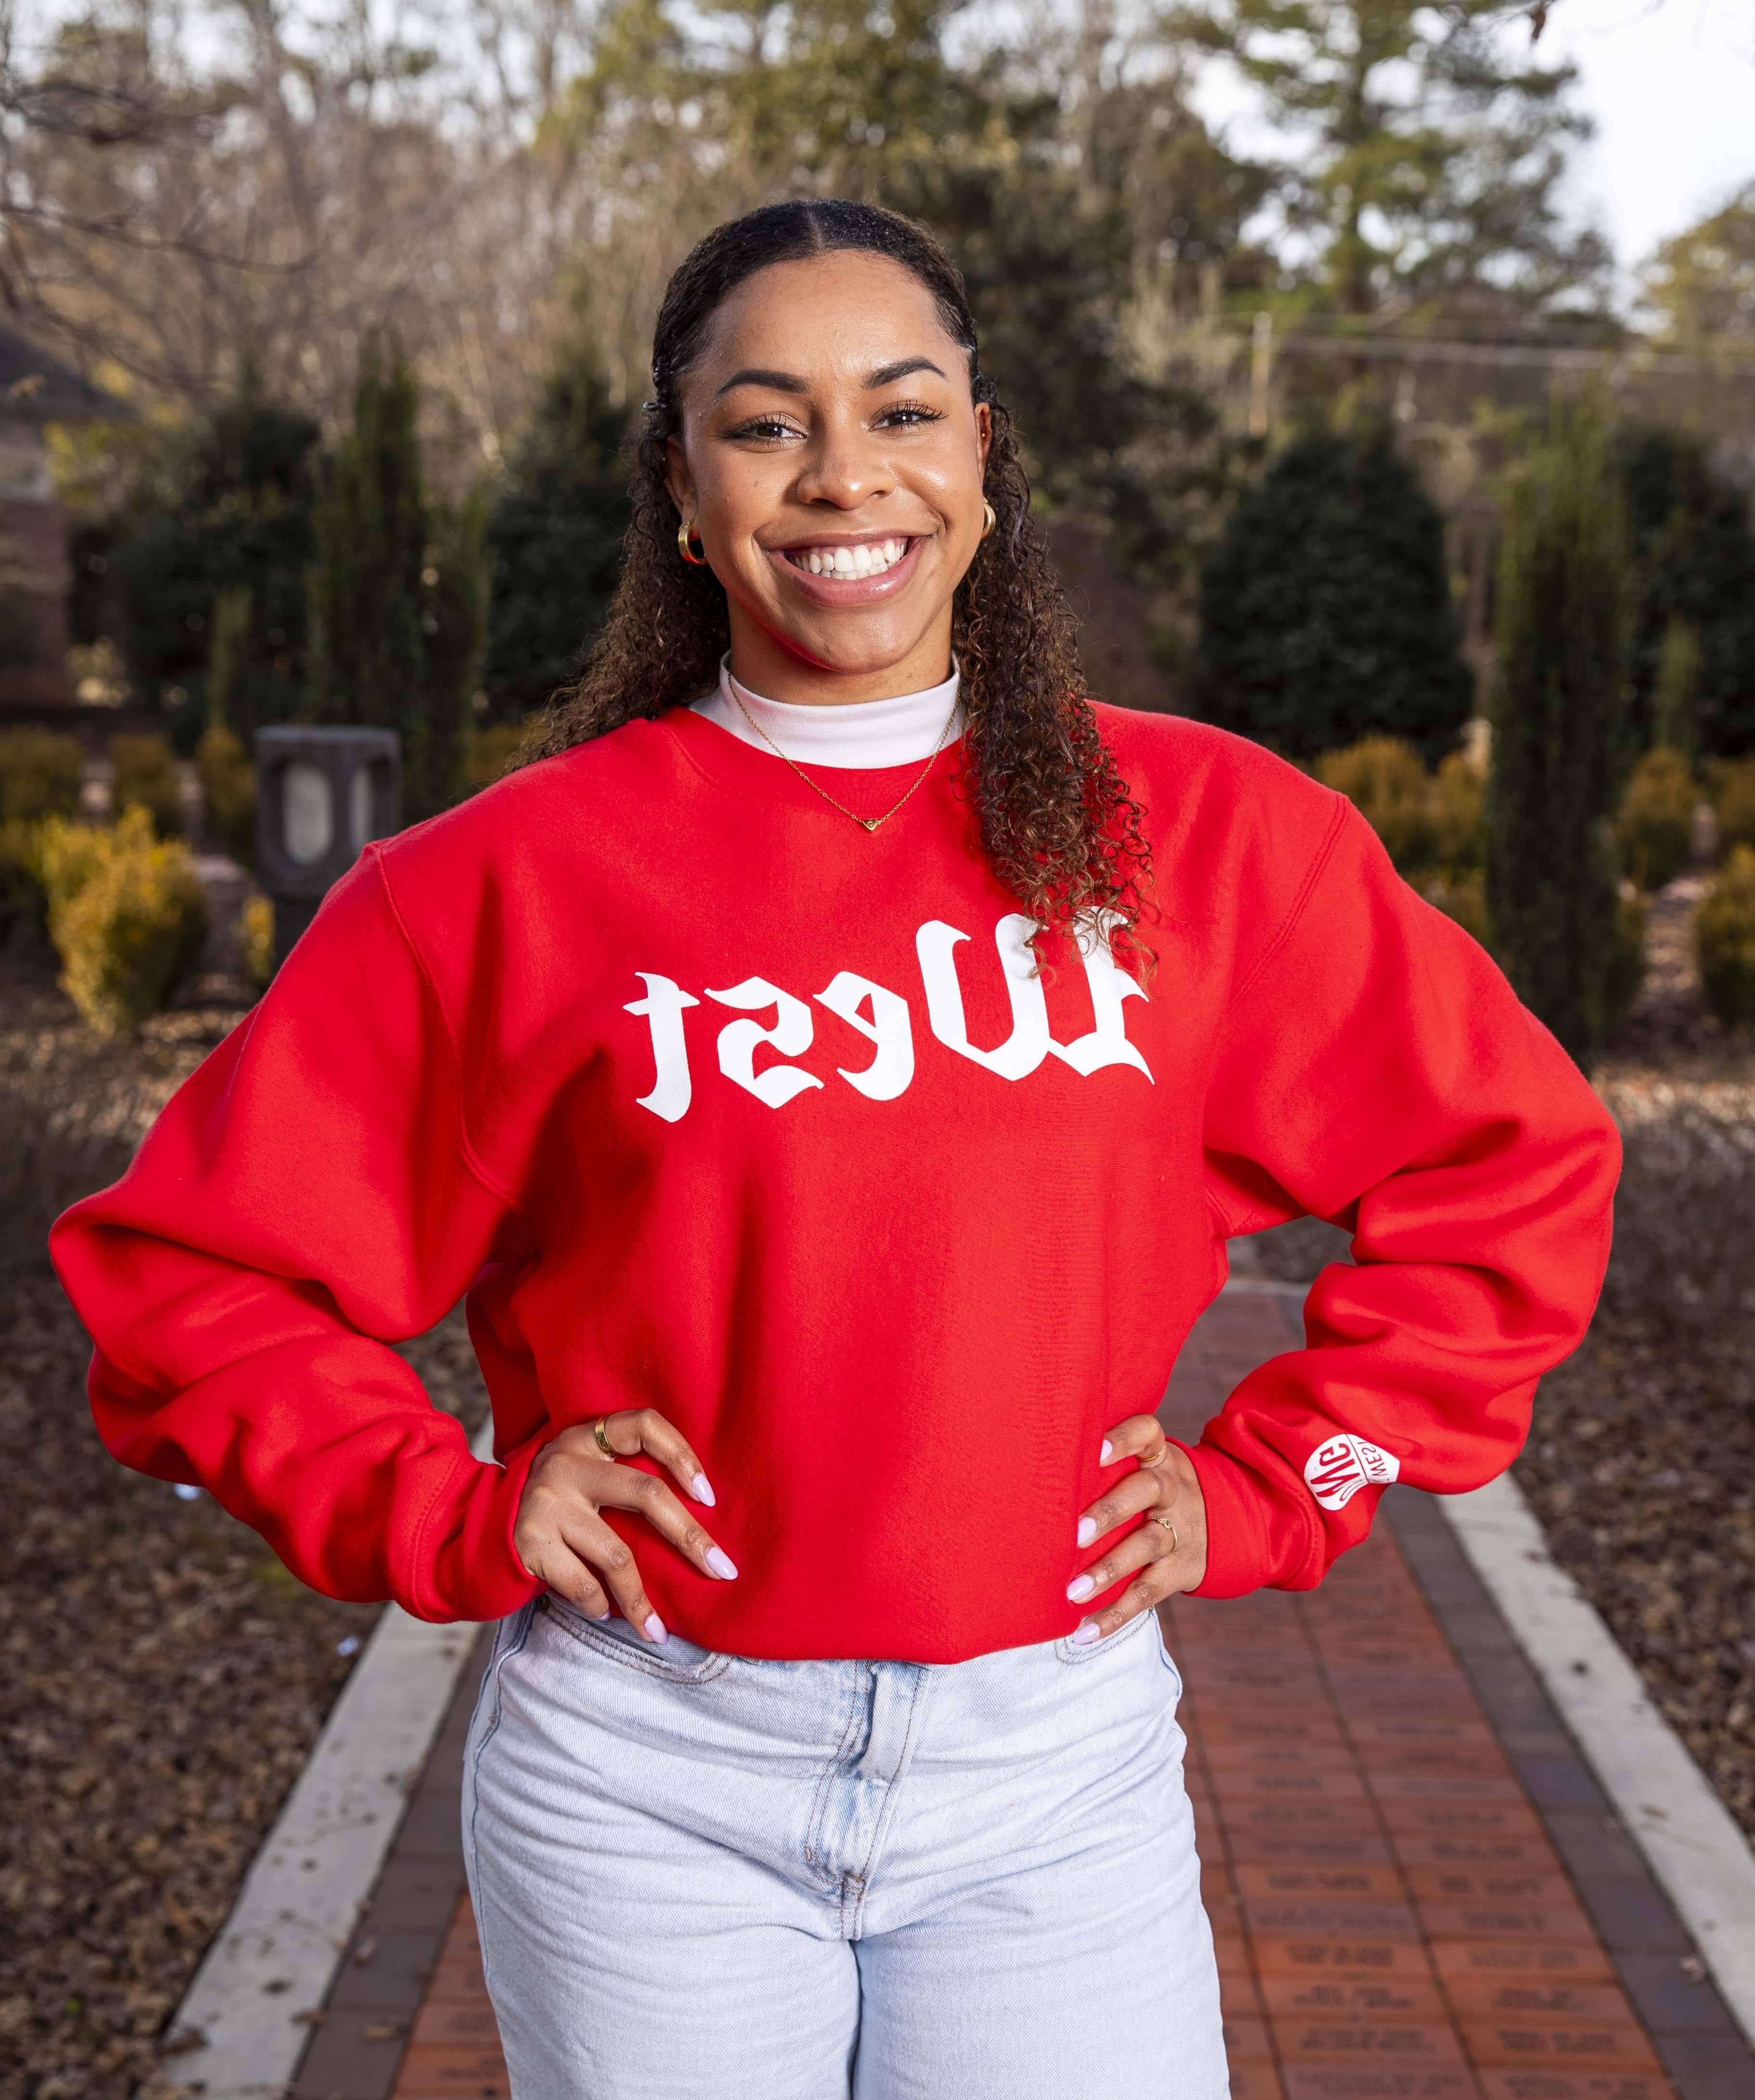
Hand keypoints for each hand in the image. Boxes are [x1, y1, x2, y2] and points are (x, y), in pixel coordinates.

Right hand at [512, 1408, 735, 1643]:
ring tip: (656, 1628)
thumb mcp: (584, 1472)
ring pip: (617, 1555)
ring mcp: (548, 1503)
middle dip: (690, 1538)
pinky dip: (600, 1606)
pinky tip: (606, 1615)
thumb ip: (624, 1478)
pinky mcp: (531, 1543)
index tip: (710, 1497)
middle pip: (645, 1494)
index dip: (682, 1454)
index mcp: (587, 1438)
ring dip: (642, 1600)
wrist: (481, 1527)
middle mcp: (567, 1463)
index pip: (644, 1425)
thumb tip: (697, 1526)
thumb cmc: (556, 1503)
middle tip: (723, 1570)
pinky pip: (584, 1584)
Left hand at [1065, 1413, 1207, 1644]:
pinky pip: (1149, 1593)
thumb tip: (1028, 1462)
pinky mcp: (1182, 1570)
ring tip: (1073, 1591)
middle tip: (1075, 1532)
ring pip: (1148, 1545)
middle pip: (1147, 1491)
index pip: (1147, 1434)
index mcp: (1158, 1457)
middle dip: (1111, 1511)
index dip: (1124, 1439)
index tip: (1096, 1449)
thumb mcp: (1145, 1463)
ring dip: (1109, 1570)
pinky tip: (1084, 1631)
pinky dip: (1116, 1615)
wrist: (1225, 1523)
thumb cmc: (1150, 1488)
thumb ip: (1106, 1463)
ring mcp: (1181, 1530)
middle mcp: (1172, 1489)